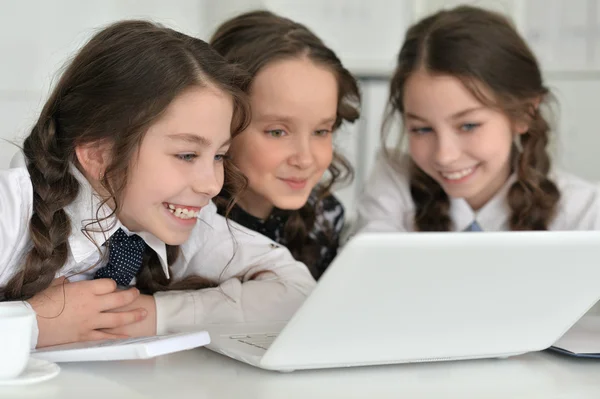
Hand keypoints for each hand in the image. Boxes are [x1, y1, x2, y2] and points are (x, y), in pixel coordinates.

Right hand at [27, 278, 147, 347]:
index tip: (114, 286)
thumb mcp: (57, 285)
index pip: (109, 285)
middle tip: (137, 294)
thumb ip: (70, 283)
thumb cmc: (41, 302)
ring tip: (144, 313)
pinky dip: (118, 337)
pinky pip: (106, 336)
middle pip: (119, 300)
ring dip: (132, 316)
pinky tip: (128, 336)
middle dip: (131, 296)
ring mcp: (91, 321)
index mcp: (86, 290)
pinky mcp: (86, 335)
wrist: (31, 323)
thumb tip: (71, 281)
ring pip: (117, 318)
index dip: (113, 285)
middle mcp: (93, 305)